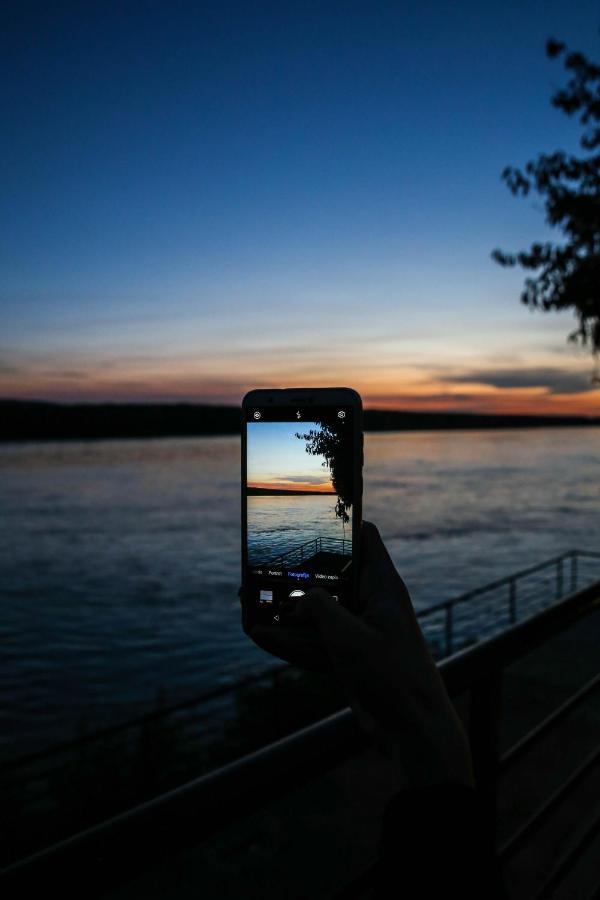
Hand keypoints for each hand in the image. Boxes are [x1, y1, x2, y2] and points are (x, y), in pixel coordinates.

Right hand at [249, 521, 473, 788]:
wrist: (413, 732)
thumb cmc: (390, 675)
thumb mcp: (348, 634)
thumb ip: (318, 607)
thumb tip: (298, 598)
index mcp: (383, 586)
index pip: (365, 539)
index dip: (340, 523)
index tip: (309, 514)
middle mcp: (372, 603)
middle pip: (331, 578)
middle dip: (297, 575)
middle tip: (261, 567)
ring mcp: (361, 632)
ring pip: (318, 614)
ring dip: (286, 613)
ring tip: (250, 605)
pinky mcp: (351, 658)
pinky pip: (316, 643)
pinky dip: (291, 643)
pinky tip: (261, 638)